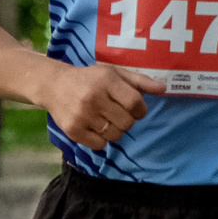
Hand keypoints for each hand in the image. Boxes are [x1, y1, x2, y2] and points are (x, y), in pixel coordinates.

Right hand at [42, 61, 164, 150]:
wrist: (54, 85)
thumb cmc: (90, 79)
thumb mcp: (114, 73)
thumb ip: (140, 81)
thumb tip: (163, 89)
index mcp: (106, 80)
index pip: (136, 104)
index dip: (140, 110)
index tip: (134, 108)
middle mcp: (93, 98)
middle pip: (127, 123)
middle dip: (127, 120)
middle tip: (117, 113)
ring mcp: (82, 115)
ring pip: (115, 136)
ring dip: (115, 130)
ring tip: (105, 119)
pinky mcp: (73, 130)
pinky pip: (100, 145)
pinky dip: (101, 139)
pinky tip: (94, 126)